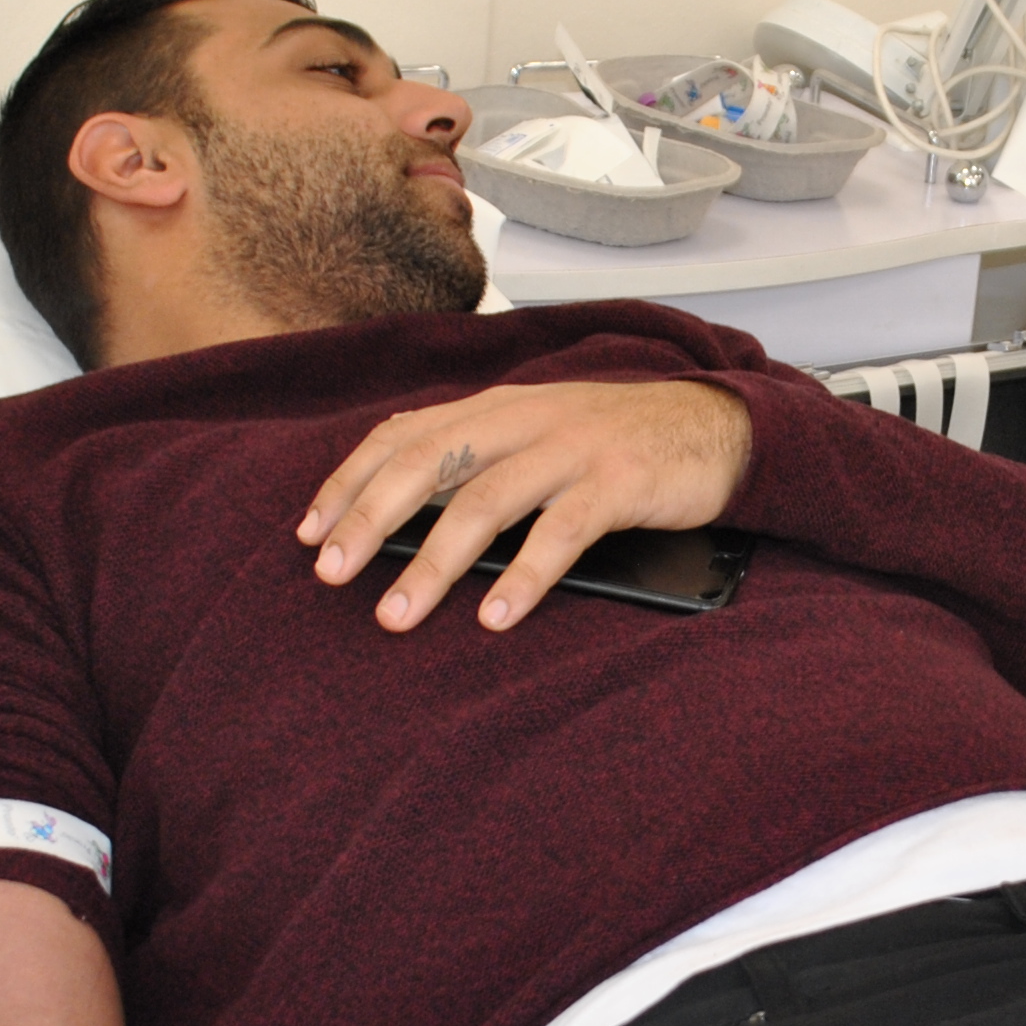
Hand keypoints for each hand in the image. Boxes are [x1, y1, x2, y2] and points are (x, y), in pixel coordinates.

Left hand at [298, 378, 751, 630]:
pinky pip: (560, 533)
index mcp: (494, 408)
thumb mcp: (536, 434)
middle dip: (370, 520)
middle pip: (426, 464)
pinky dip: (524, 578)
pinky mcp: (618, 482)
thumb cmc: (616, 444)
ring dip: (433, 564)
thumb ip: (476, 458)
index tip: (308, 532)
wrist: (716, 427)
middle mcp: (523, 419)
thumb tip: (402, 511)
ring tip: (396, 615)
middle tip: (330, 573)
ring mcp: (571, 448)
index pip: (400, 436)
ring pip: (483, 502)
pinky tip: (496, 617)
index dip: (348, 482)